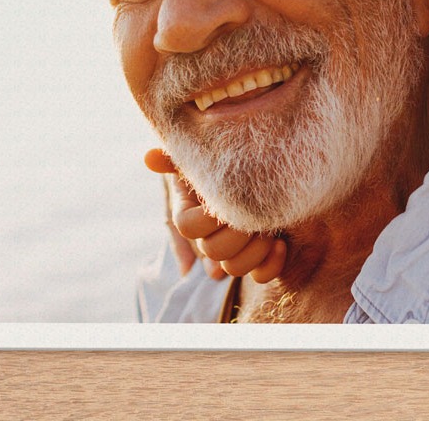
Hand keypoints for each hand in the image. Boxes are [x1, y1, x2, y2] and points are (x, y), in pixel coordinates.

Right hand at [144, 149, 286, 283]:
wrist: (271, 164)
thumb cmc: (233, 156)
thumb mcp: (205, 153)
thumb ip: (178, 154)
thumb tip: (149, 158)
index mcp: (193, 211)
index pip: (187, 226)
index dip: (205, 219)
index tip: (224, 204)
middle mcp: (211, 234)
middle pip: (213, 250)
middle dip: (236, 234)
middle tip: (255, 215)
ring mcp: (235, 248)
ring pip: (234, 268)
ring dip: (254, 250)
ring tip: (269, 229)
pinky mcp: (260, 256)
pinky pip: (260, 274)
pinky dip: (270, 264)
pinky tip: (280, 244)